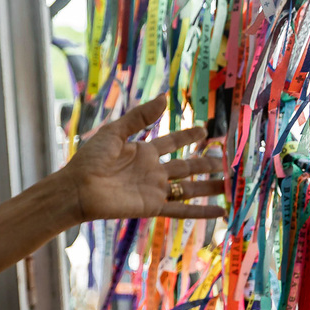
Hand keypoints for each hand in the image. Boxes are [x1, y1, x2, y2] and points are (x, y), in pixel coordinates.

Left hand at [57, 94, 225, 222]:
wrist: (78, 188)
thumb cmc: (91, 159)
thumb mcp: (114, 132)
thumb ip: (140, 117)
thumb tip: (165, 97)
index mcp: (143, 152)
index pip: (173, 142)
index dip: (188, 136)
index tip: (205, 130)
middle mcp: (153, 171)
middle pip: (187, 166)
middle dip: (206, 163)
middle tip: (227, 160)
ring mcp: (154, 189)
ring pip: (189, 188)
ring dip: (209, 187)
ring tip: (231, 184)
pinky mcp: (153, 206)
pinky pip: (182, 210)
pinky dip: (201, 212)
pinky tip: (220, 212)